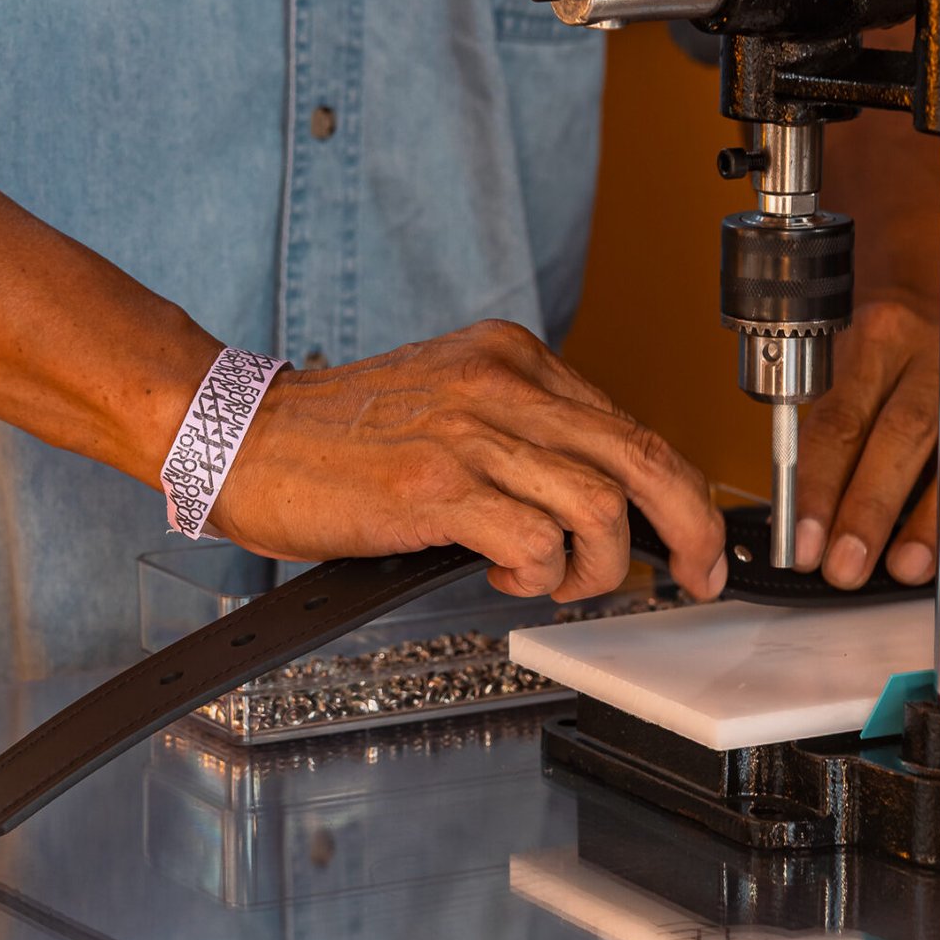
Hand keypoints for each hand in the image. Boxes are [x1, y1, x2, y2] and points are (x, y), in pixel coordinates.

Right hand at [208, 320, 727, 602]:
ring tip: (556, 580)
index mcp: (512, 358)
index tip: (691, 540)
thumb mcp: (448, 406)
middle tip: (699, 576)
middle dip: (693, 528)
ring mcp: (469, 433)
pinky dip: (538, 576)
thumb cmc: (337, 438)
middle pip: (643, 456)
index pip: (631, 425)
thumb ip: (521, 436)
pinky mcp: (435, 486)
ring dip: (598, 566)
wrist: (240, 436)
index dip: (680, 492)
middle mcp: (502, 384)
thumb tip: (598, 502)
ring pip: (601, 506)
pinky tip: (503, 577)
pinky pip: (536, 543)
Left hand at [792, 293, 939, 589]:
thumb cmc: (880, 364)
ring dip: (937, 521)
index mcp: (877, 341)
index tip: (800, 546)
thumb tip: (806, 536)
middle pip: (905, 434)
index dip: (818, 489)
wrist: (935, 311)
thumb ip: (827, 450)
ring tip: (907, 567)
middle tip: (848, 565)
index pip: (841, 422)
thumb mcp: (838, 383)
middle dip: (872, 509)